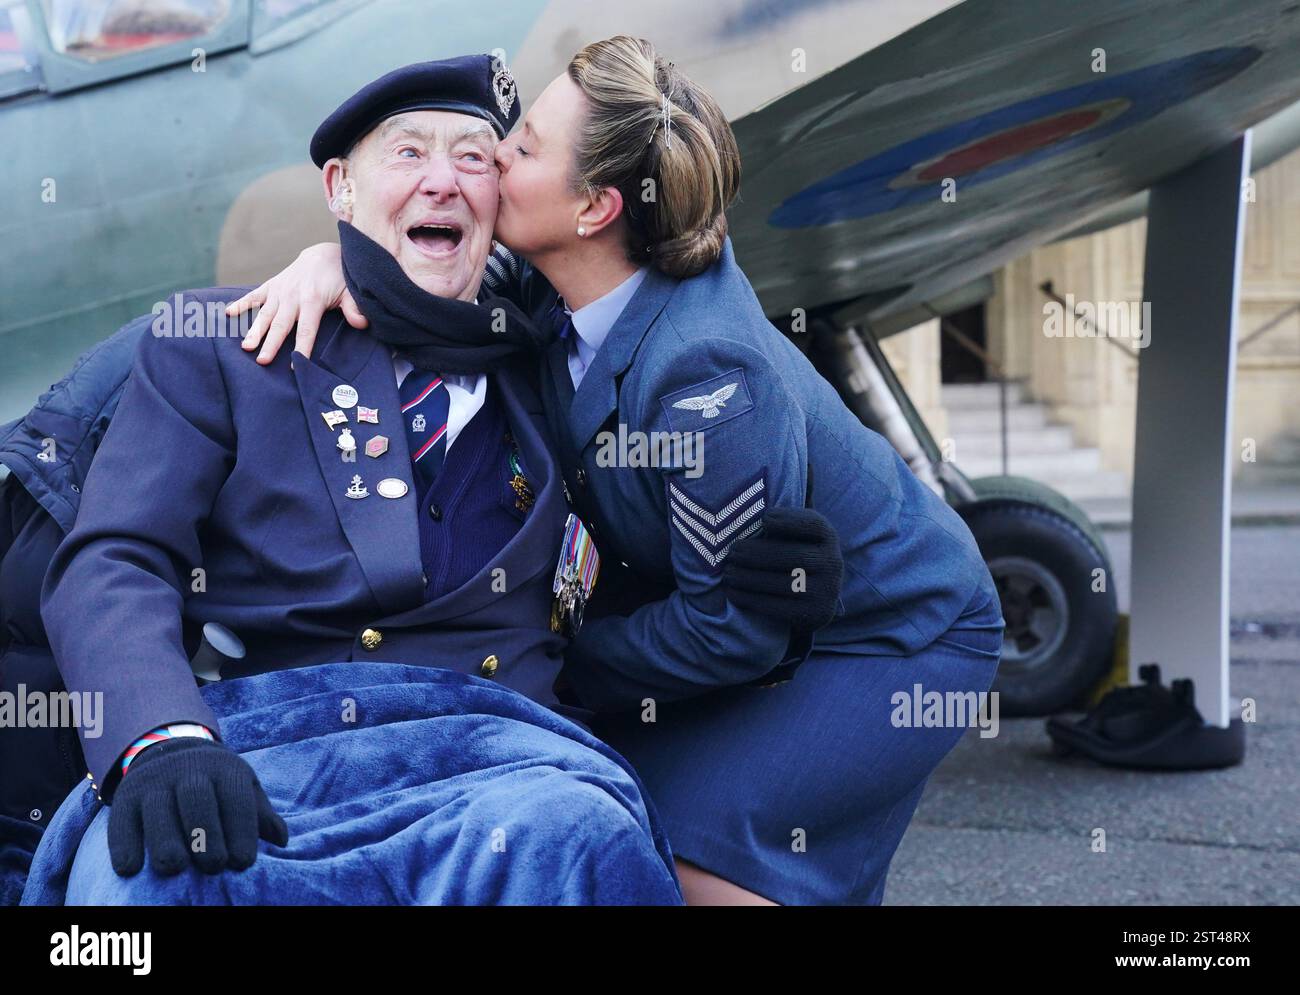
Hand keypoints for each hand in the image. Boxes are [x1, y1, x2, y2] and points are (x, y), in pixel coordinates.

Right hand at [107, 737, 288, 876]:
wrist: (173, 752)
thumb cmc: (218, 785)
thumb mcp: (243, 789)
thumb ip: (260, 815)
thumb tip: (281, 840)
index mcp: (225, 769)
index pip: (235, 798)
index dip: (241, 830)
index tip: (243, 862)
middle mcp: (188, 770)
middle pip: (197, 800)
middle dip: (206, 835)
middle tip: (212, 867)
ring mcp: (155, 781)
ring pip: (158, 809)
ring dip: (165, 841)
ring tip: (174, 868)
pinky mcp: (125, 796)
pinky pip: (121, 820)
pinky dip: (124, 845)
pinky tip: (130, 869)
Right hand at [227, 242, 360, 364]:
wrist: (323, 255)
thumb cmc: (340, 279)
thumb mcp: (351, 292)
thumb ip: (354, 309)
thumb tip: (362, 324)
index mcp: (313, 300)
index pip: (307, 330)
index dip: (302, 348)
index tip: (297, 365)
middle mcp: (292, 296)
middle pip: (281, 325)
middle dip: (271, 343)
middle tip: (261, 360)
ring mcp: (279, 291)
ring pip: (265, 314)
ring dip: (254, 330)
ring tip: (245, 346)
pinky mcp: (271, 286)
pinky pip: (254, 296)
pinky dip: (241, 304)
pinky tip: (228, 313)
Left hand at [722, 506, 843, 631]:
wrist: (816, 600)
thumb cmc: (795, 556)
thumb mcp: (798, 535)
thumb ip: (785, 518)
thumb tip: (775, 485)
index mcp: (828, 538)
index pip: (813, 524)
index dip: (789, 519)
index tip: (763, 518)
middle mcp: (832, 563)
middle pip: (792, 555)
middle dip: (756, 554)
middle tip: (731, 553)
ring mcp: (826, 591)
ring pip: (782, 583)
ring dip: (748, 578)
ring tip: (728, 573)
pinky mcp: (813, 614)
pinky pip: (777, 606)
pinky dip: (750, 598)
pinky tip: (732, 592)